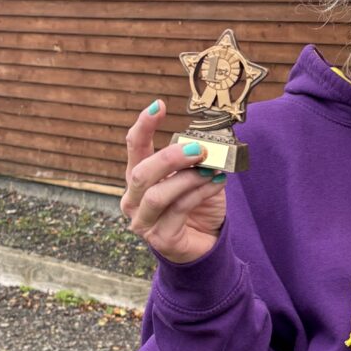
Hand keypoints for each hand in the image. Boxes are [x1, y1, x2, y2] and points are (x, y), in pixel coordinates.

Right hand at [121, 100, 227, 263]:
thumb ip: (194, 161)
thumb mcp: (196, 177)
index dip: (143, 126)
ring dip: (188, 178)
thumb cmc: (197, 207)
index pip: (134, 147)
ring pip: (159, 195)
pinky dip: (200, 193)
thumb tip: (204, 143)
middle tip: (198, 149)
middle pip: (142, 173)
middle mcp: (133, 200)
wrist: (206, 244)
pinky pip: (180, 210)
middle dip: (170, 158)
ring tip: (211, 170)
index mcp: (138, 179)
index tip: (159, 106)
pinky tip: (217, 183)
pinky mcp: (161, 239)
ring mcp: (144, 222)